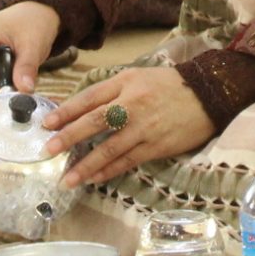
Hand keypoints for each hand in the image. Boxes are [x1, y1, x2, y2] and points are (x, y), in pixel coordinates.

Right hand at [0, 1, 63, 96]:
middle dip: (0, 83)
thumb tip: (25, 90)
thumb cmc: (31, 25)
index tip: (16, 63)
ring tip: (11, 67)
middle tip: (16, 67)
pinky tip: (4, 71)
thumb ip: (26, 68)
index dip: (3, 76)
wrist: (32, 17)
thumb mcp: (32, 45)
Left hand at [43, 66, 216, 186]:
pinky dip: (109, 171)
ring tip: (67, 179)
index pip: (89, 98)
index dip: (66, 112)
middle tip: (48, 151)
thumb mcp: (138, 77)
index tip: (46, 125)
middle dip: (68, 138)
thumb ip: (111, 91)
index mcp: (125, 83)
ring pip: (109, 148)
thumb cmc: (169, 85)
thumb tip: (81, 108)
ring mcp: (144, 127)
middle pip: (94, 122)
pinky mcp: (156, 146)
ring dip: (85, 165)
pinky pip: (127, 161)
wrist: (208, 94)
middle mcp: (132, 104)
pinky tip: (94, 178)